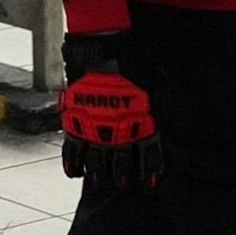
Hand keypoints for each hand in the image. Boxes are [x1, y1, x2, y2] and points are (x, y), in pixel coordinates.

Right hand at [58, 31, 161, 188]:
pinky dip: (72, 163)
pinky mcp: (75, 121)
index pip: (148, 156)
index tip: (148, 185)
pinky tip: (74, 172)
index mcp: (141, 124)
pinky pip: (72, 149)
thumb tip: (164, 122)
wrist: (105, 49)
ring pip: (96, 162)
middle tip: (122, 183)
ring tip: (99, 178)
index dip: (149, 172)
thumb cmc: (133, 64)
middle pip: (121, 164)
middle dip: (122, 177)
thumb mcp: (157, 86)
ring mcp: (95, 128)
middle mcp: (119, 131)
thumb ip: (159, 108)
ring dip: (99, 173)